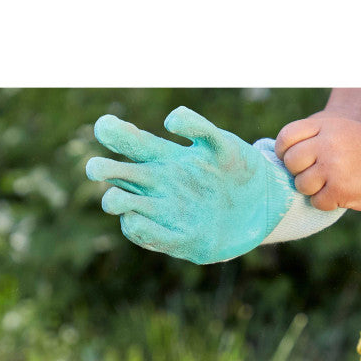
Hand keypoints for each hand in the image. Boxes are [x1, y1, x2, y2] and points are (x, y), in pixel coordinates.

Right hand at [85, 106, 293, 263]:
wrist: (264, 205)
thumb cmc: (241, 170)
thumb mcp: (224, 145)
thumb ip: (199, 128)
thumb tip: (171, 120)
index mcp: (166, 158)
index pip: (132, 144)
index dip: (115, 134)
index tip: (105, 127)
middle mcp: (159, 186)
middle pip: (122, 177)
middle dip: (106, 172)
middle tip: (96, 169)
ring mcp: (166, 213)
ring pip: (129, 208)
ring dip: (118, 203)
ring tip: (114, 199)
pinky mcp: (180, 240)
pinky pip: (154, 237)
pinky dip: (142, 230)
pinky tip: (134, 221)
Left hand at [275, 113, 360, 211]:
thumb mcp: (342, 131)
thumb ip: (315, 138)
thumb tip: (282, 157)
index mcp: (327, 125)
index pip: (287, 136)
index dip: (283, 151)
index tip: (292, 159)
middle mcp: (328, 143)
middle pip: (291, 162)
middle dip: (298, 172)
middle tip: (316, 174)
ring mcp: (333, 166)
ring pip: (301, 184)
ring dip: (313, 189)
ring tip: (331, 183)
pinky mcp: (339, 189)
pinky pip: (317, 201)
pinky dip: (327, 202)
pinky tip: (341, 193)